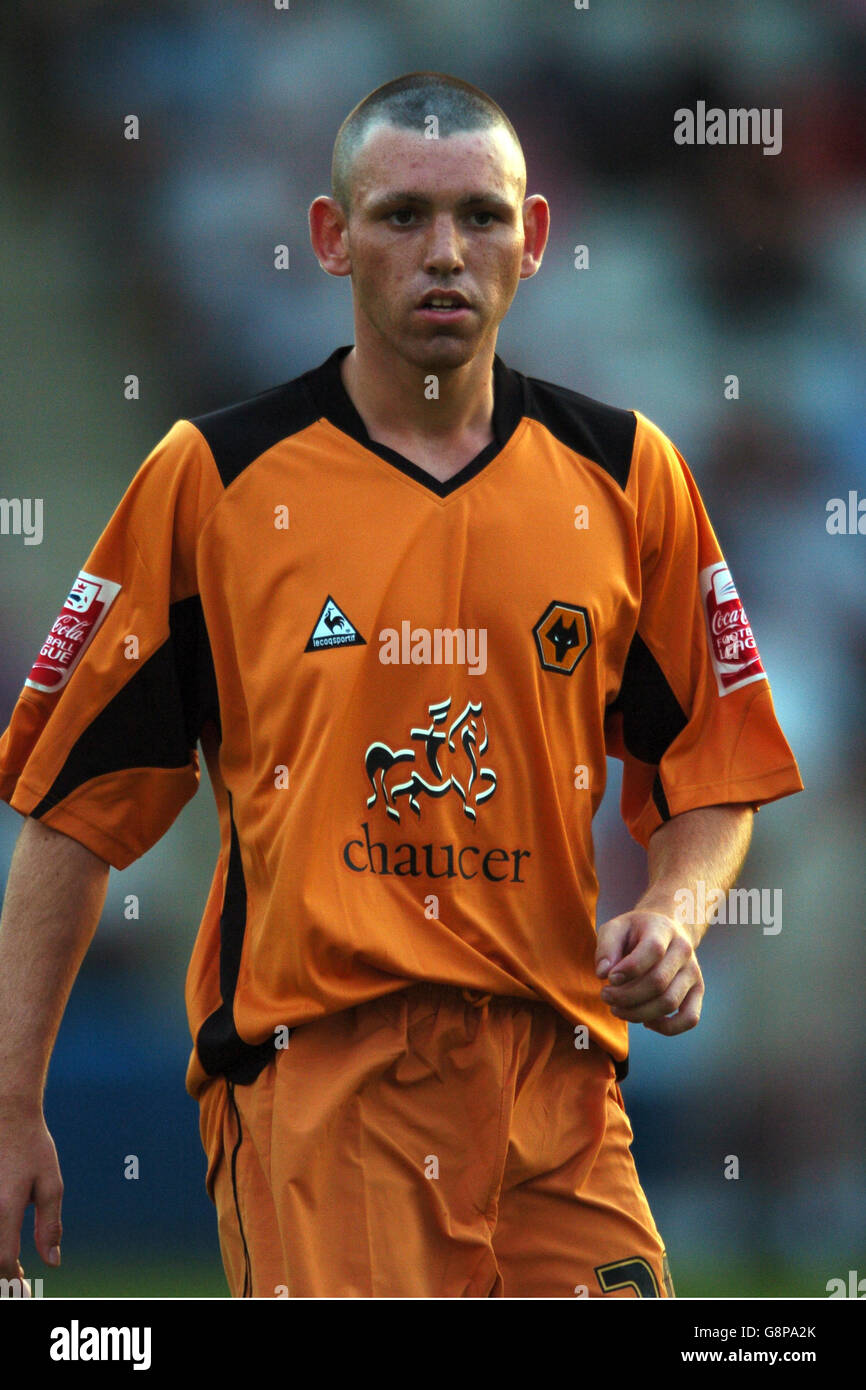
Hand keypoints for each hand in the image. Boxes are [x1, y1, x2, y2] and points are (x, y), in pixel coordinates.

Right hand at [0, 1102, 62, 1291]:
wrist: (7, 1112)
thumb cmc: (32, 1146)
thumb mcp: (50, 1183)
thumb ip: (50, 1224)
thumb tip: (53, 1262)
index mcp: (5, 1206)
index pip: (5, 1260)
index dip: (14, 1281)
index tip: (24, 1291)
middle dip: (1, 1276)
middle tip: (17, 1282)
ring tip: (9, 1268)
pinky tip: (2, 1245)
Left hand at [595, 909, 703, 1035]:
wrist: (667, 929)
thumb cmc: (635, 932)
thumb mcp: (615, 928)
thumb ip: (606, 947)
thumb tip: (603, 974)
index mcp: (663, 929)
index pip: (653, 950)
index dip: (629, 969)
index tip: (608, 978)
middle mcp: (683, 950)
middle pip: (658, 982)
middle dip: (626, 996)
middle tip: (605, 995)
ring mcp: (693, 972)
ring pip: (669, 1003)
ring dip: (638, 1013)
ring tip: (617, 1009)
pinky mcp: (697, 991)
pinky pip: (689, 1018)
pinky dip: (666, 1028)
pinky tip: (645, 1021)